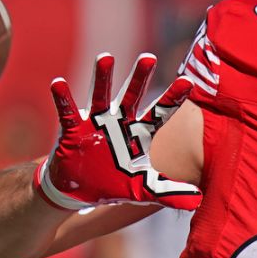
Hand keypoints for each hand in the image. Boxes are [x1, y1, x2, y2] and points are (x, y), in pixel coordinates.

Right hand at [34, 52, 200, 209]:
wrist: (80, 190)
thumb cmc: (113, 184)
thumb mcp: (141, 189)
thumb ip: (168, 191)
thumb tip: (198, 200)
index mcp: (138, 134)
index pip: (160, 113)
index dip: (173, 98)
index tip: (188, 82)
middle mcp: (119, 122)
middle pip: (132, 96)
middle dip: (140, 78)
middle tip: (149, 58)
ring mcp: (96, 123)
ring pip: (101, 96)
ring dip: (103, 77)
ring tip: (105, 57)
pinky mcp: (73, 130)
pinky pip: (68, 112)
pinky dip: (63, 99)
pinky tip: (58, 84)